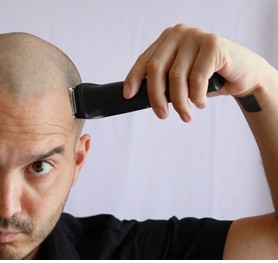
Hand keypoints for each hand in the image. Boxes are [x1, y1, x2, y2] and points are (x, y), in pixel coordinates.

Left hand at [123, 24, 269, 121]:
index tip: (129, 95)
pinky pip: (196, 78)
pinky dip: (196, 97)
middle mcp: (179, 34)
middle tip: (162, 115)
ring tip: (186, 115)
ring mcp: (196, 36)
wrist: (245, 74)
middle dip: (156, 96)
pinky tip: (200, 104)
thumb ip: (164, 80)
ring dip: (179, 102)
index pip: (144, 60)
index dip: (134, 78)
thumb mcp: (182, 77)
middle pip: (156, 69)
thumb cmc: (210, 77)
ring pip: (176, 76)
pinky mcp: (213, 45)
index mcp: (167, 39)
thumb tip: (139, 96)